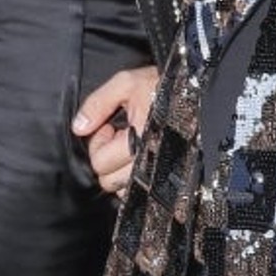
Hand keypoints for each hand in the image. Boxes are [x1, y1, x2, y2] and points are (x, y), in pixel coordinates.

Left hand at [73, 65, 158, 195]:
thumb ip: (98, 103)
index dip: (98, 143)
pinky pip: (140, 192)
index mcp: (139, 139)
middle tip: (117, 136)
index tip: (108, 127)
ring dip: (119, 169)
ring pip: (123, 189)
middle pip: (109, 180)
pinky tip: (137, 156)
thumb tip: (79, 127)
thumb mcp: (126, 83)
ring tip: (129, 146)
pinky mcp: (167, 176)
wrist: (196, 91)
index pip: (100, 162)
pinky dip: (132, 178)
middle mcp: (150, 161)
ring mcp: (160, 172)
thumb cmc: (163, 85)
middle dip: (106, 158)